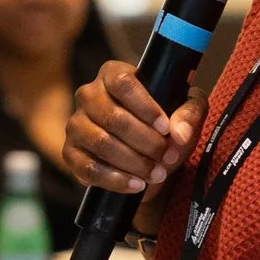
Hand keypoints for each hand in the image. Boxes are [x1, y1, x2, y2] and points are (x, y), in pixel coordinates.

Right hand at [64, 60, 207, 232]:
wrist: (145, 156)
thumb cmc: (163, 125)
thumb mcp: (185, 111)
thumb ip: (189, 114)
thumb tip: (179, 133)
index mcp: (112, 74)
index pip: (122, 83)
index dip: (145, 106)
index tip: (165, 128)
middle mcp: (88, 95)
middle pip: (113, 118)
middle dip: (146, 142)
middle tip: (168, 156)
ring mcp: (75, 124)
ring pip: (102, 143)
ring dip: (134, 162)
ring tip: (157, 173)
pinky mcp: (70, 152)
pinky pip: (88, 168)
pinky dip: (115, 180)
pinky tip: (136, 185)